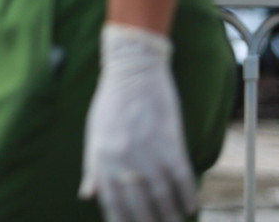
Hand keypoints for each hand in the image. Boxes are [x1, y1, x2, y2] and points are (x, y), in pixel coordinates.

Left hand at [79, 23, 196, 221]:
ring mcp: (147, 152)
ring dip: (171, 216)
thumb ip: (92, 167)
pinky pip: (182, 178)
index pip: (111, 202)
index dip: (121, 221)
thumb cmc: (111, 102)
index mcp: (101, 158)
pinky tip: (191, 206)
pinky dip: (188, 195)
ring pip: (163, 196)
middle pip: (139, 205)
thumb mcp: (94, 134)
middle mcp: (122, 159)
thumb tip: (86, 195)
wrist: (133, 71)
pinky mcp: (169, 142)